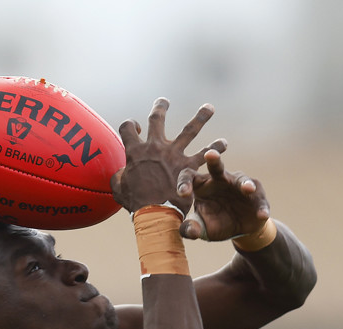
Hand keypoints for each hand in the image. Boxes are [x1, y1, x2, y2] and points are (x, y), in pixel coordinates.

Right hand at [110, 99, 226, 215]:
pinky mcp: (187, 167)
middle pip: (157, 119)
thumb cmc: (134, 202)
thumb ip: (119, 177)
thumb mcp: (119, 188)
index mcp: (135, 152)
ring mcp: (173, 155)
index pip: (127, 128)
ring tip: (209, 108)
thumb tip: (120, 173)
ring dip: (200, 117)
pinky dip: (215, 148)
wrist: (152, 213)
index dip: (130, 126)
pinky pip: (204, 155)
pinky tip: (223, 144)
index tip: (136, 129)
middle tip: (164, 101)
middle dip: (160, 107)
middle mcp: (155, 148)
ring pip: (189, 130)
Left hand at [178, 149, 270, 240]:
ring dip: (246, 184)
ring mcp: (240, 185)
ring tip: (248, 189)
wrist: (239, 230)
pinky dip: (261, 207)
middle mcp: (220, 179)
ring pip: (243, 180)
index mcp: (201, 185)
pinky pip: (259, 200)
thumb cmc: (215, 222)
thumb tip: (189, 232)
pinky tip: (262, 215)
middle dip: (214, 159)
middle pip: (216, 167)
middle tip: (210, 154)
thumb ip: (192, 228)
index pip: (189, 176)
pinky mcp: (257, 195)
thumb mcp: (202, 228)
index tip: (183, 194)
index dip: (184, 183)